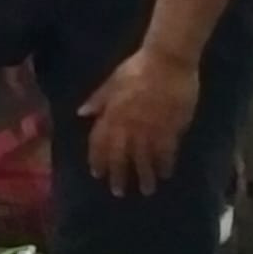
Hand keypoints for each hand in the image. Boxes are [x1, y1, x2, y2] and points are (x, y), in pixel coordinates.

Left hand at [78, 46, 198, 197]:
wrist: (167, 62)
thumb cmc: (138, 67)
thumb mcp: (112, 81)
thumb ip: (99, 99)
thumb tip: (81, 113)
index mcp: (112, 112)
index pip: (100, 141)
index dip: (97, 159)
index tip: (97, 174)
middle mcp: (128, 125)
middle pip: (120, 155)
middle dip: (118, 174)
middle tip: (118, 191)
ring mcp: (150, 129)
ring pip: (144, 158)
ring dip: (144, 176)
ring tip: (145, 190)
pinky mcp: (171, 129)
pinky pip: (166, 152)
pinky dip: (164, 164)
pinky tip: (165, 174)